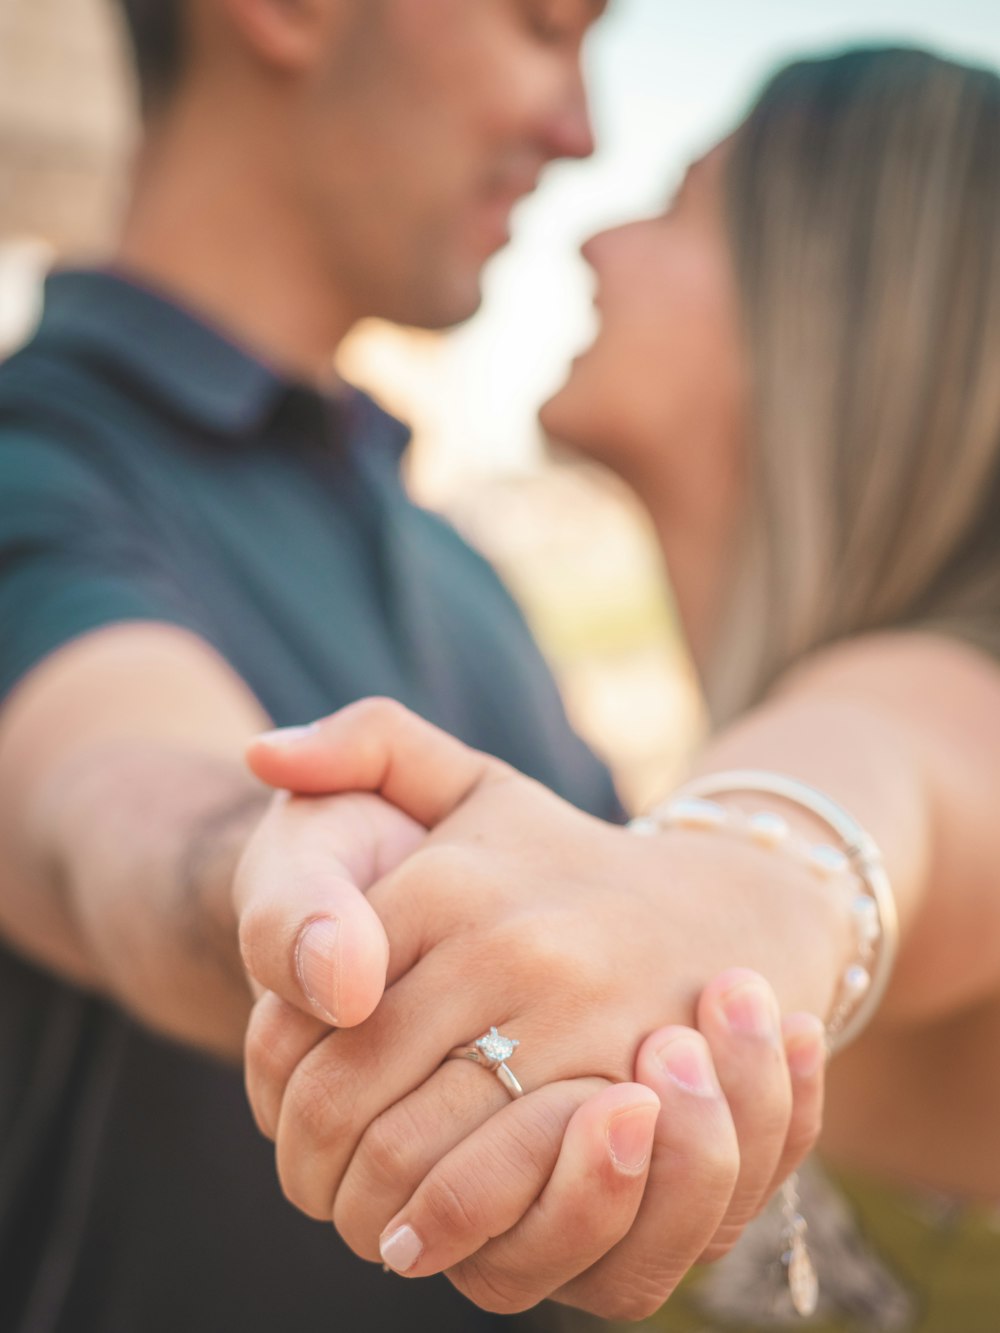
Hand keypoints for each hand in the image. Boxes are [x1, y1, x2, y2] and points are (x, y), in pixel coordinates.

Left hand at [236, 700, 835, 1317]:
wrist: (732, 908)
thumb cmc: (564, 859)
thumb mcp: (476, 782)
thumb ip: (368, 741)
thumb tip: (261, 754)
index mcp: (453, 877)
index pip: (305, 1004)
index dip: (270, 1075)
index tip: (279, 1103)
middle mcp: (511, 942)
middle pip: (347, 1090)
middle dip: (305, 1159)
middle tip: (305, 1184)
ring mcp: (575, 1021)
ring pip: (411, 1152)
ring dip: (359, 1205)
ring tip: (353, 1215)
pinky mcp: (628, 1094)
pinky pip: (499, 1188)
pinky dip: (441, 1228)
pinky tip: (420, 1234)